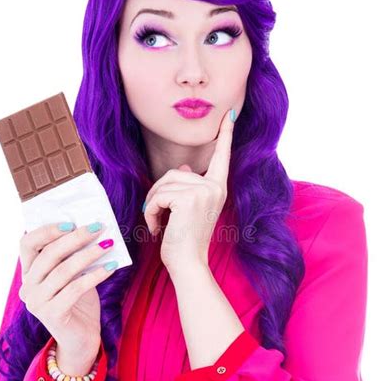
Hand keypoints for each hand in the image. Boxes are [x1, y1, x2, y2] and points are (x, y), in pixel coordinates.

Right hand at [18, 222, 115, 364]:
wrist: (81, 339)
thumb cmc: (78, 302)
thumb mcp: (73, 275)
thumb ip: (73, 256)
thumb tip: (91, 230)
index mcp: (28, 272)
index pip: (27, 243)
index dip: (46, 230)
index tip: (70, 222)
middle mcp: (27, 287)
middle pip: (49, 254)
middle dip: (76, 238)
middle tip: (98, 228)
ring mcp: (36, 302)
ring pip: (63, 270)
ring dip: (89, 254)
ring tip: (108, 244)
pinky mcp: (52, 314)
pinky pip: (75, 288)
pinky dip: (96, 275)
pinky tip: (112, 266)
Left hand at [143, 108, 235, 276]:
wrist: (188, 265)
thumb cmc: (184, 241)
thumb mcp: (188, 210)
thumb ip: (187, 187)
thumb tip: (184, 168)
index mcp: (217, 188)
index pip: (221, 157)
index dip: (225, 135)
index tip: (229, 115)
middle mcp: (214, 187)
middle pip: (174, 173)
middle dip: (158, 193)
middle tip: (155, 217)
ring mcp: (204, 191)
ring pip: (164, 183)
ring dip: (152, 205)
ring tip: (157, 224)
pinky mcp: (190, 198)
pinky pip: (159, 194)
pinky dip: (150, 211)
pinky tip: (156, 228)